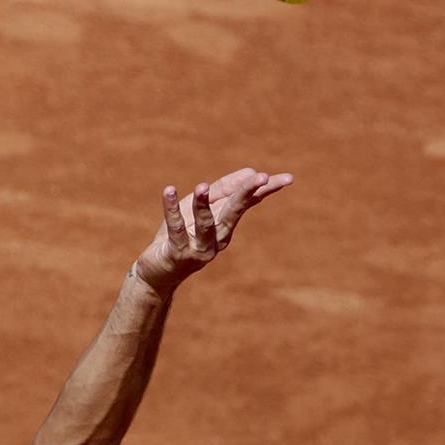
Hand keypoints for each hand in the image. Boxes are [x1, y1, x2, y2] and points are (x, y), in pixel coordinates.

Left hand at [131, 167, 292, 294]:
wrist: (157, 272)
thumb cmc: (181, 236)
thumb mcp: (199, 209)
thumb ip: (222, 191)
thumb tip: (249, 172)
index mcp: (226, 225)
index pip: (249, 203)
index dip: (266, 190)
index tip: (288, 178)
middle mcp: (218, 238)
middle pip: (234, 213)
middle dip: (246, 194)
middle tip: (261, 177)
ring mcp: (199, 248)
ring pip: (205, 224)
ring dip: (203, 205)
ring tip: (203, 186)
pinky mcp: (178, 253)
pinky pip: (176, 228)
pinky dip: (172, 209)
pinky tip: (169, 191)